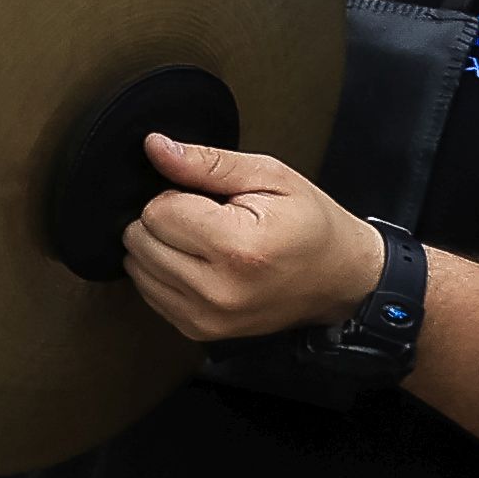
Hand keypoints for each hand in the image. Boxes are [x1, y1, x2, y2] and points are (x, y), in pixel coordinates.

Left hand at [123, 134, 387, 343]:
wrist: (341, 279)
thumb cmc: (312, 226)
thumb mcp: (270, 177)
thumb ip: (207, 162)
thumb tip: (156, 147)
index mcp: (238, 248)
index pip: (156, 212)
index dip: (176, 196)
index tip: (209, 201)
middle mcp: (218, 289)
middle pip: (140, 240)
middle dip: (164, 221)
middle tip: (208, 220)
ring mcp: (207, 316)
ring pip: (137, 267)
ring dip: (161, 248)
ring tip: (206, 244)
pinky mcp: (199, 330)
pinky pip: (148, 293)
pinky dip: (164, 274)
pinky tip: (200, 265)